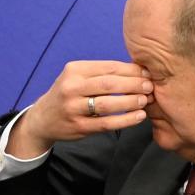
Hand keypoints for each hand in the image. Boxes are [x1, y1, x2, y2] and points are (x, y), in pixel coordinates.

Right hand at [8, 61, 151, 157]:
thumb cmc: (71, 94)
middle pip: (109, 84)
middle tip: (150, 87)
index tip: (148, 73)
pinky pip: (106, 123)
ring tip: (146, 101)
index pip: (109, 67)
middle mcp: (71, 87)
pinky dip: (126, 120)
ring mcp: (73, 108)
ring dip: (130, 101)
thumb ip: (104, 74)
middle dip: (134, 84)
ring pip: (107, 104)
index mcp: (75, 70)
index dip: (131, 70)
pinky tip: (139, 116)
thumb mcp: (80, 78)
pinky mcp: (78, 126)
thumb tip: (140, 70)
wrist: (43, 118)